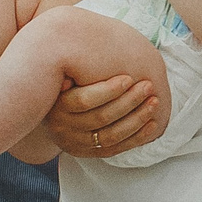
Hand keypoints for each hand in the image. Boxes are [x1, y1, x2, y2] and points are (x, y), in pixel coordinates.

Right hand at [44, 73, 164, 157]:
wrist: (47, 109)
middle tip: (148, 86)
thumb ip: (73, 66)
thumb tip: (80, 48)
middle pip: (101, 118)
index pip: (84, 101)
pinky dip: (137, 137)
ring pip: (111, 136)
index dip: (108, 91)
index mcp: (56, 105)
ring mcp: (76, 143)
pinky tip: (152, 123)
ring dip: (136, 119)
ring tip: (154, 101)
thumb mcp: (63, 73)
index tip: (129, 78)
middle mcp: (63, 127)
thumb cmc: (65, 83)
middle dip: (128, 102)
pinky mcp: (88, 153)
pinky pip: (116, 149)